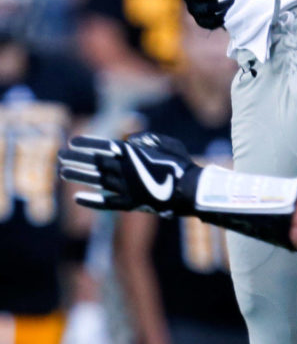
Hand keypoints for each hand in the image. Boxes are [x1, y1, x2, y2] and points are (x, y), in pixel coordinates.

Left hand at [59, 133, 199, 214]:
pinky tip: (78, 199)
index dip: (87, 143)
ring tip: (62, 172)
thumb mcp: (167, 142)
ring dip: (79, 176)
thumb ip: (148, 139)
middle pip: (95, 163)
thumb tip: (132, 141)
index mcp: (133, 154)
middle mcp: (125, 171)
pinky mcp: (130, 204)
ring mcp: (125, 188)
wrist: (189, 190)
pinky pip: (106, 203)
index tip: (72, 141)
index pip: (103, 146)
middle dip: (76, 158)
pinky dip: (92, 201)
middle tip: (60, 156)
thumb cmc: (181, 163)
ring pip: (96, 181)